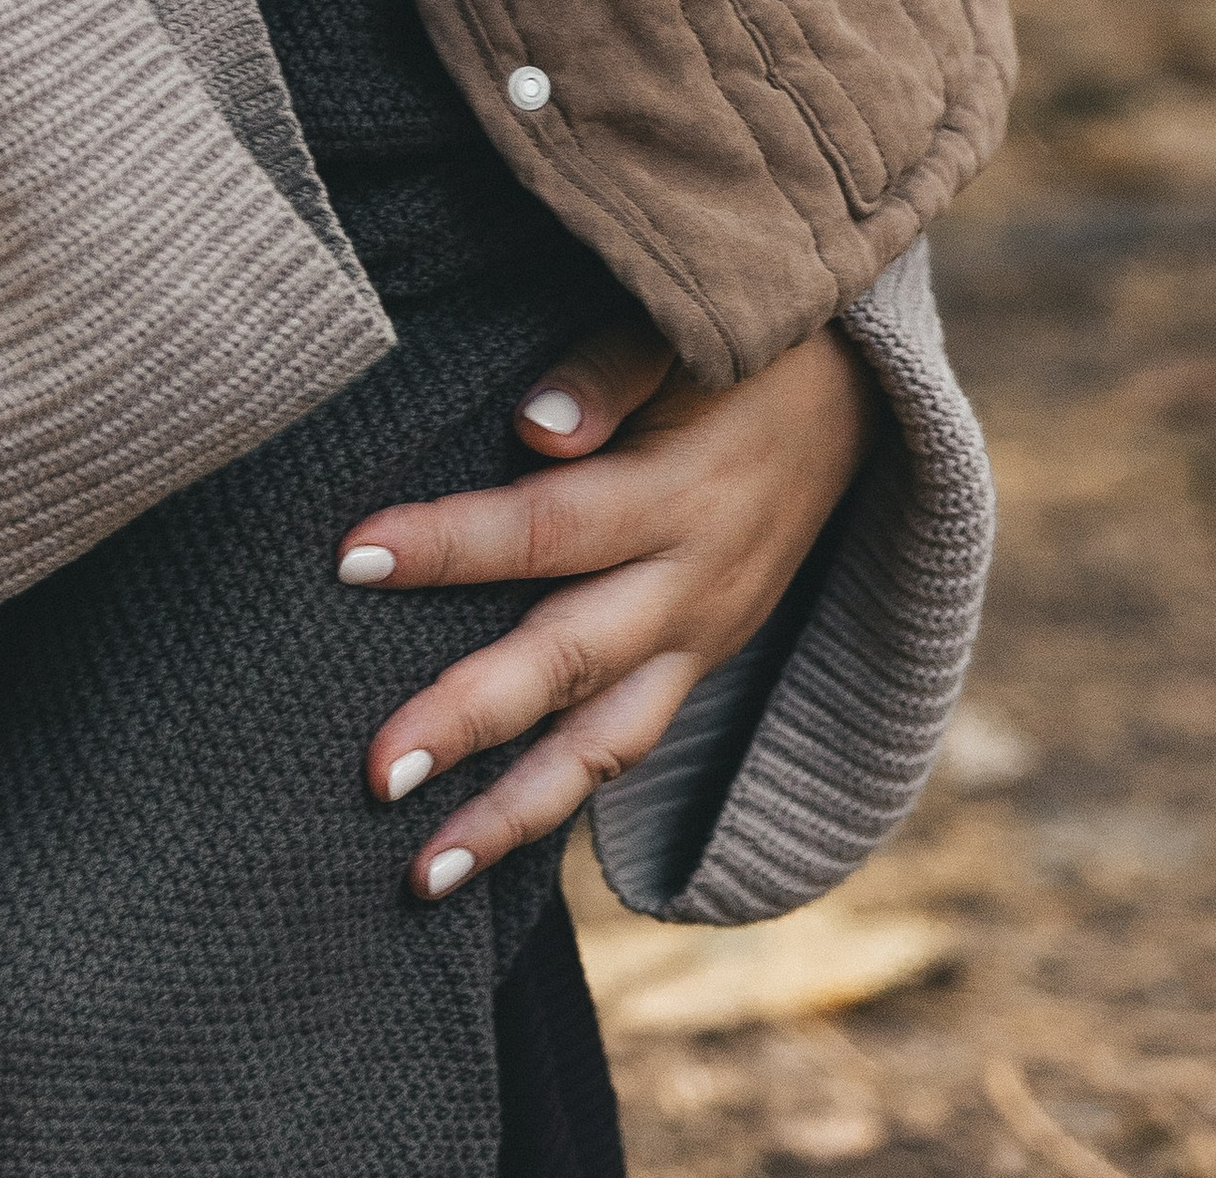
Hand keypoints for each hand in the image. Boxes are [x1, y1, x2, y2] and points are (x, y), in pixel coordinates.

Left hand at [337, 315, 879, 895]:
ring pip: (605, 745)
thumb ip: (607, 373)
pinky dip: (565, 797)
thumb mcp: (691, 338)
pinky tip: (490, 842)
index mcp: (678, 496)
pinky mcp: (703, 664)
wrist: (864, 401)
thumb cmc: (749, 352)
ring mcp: (702, 639)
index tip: (351, 558)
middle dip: (470, 723)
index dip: (450, 543)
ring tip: (422, 878)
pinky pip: (629, 746)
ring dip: (514, 814)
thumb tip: (531, 428)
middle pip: (568, 663)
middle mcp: (692, 586)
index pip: (545, 528)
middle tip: (376, 772)